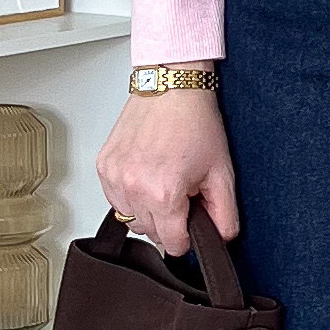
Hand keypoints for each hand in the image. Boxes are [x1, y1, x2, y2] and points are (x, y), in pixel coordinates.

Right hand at [94, 88, 239, 257]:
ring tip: (163, 182)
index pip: (171, 244)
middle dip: (169, 221)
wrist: (172, 84)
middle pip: (150, 233)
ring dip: (147, 210)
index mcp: (163, 194)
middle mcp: (133, 187)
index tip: (191, 225)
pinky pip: (114, 199)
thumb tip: (221, 239)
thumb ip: (225, 214)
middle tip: (182, 194)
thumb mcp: (222, 172)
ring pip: (130, 218)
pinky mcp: (103, 166)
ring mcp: (114, 176)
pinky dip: (129, 195)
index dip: (187, 238)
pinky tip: (146, 175)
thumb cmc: (194, 121)